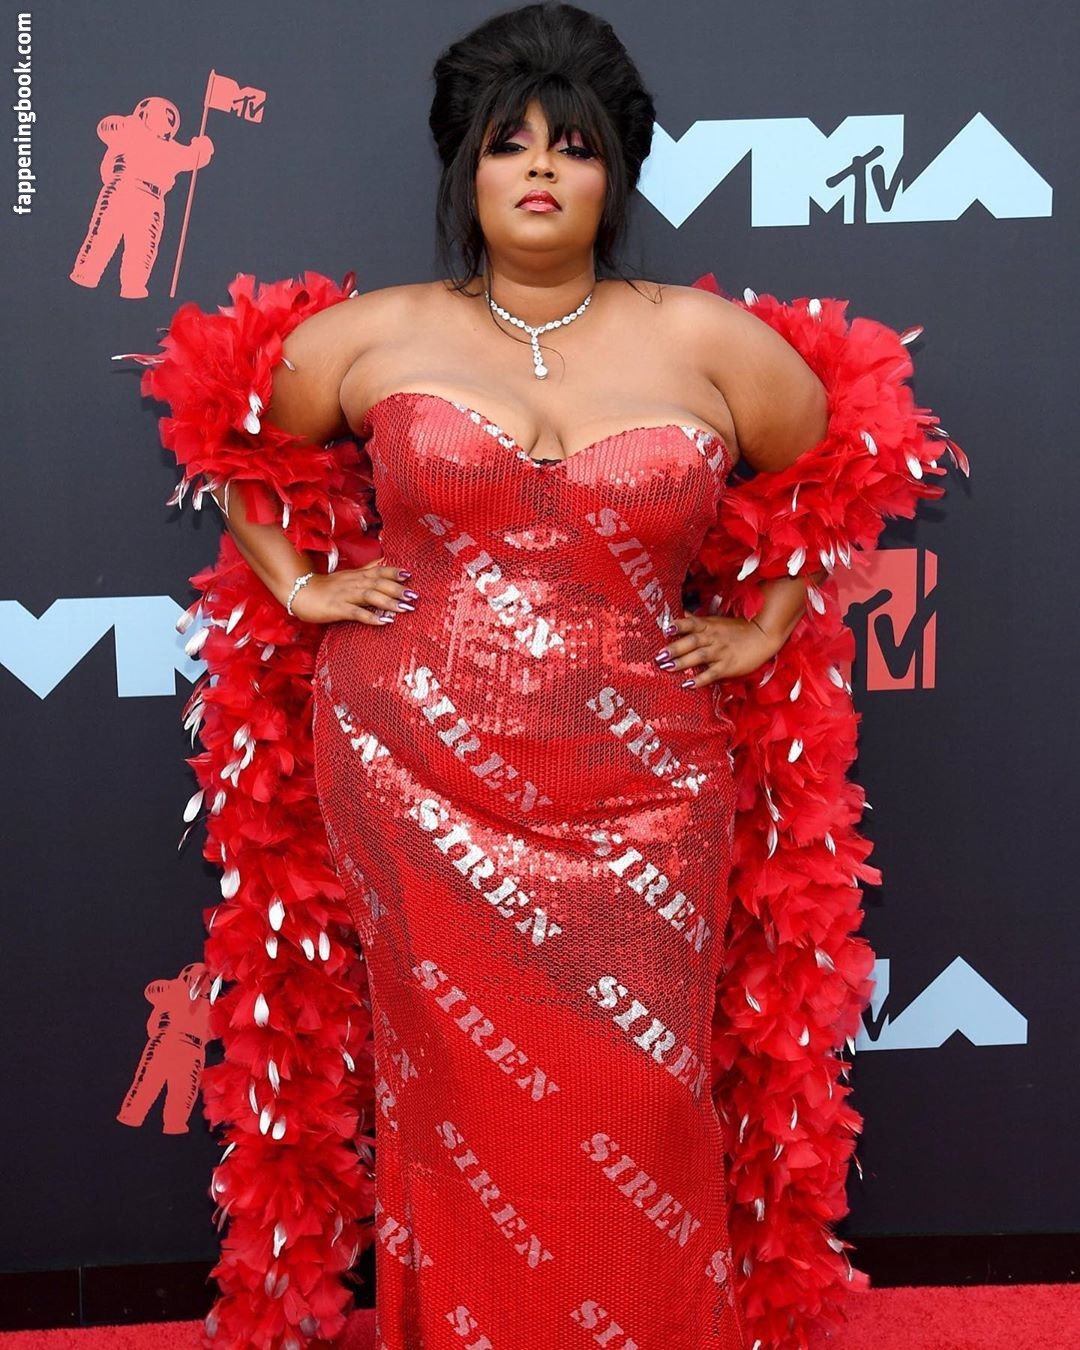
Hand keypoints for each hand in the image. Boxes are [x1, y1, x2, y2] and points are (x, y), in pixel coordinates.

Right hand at [288, 557, 417, 625]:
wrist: (299, 593)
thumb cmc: (326, 587)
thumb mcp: (347, 576)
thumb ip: (365, 571)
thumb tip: (383, 562)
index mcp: (356, 575)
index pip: (378, 571)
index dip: (393, 573)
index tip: (410, 575)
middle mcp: (353, 583)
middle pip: (378, 583)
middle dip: (397, 589)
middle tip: (414, 596)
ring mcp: (345, 595)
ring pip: (370, 596)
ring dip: (389, 602)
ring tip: (405, 608)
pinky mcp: (337, 609)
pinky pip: (356, 613)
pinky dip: (371, 617)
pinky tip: (384, 621)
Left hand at [653, 614, 781, 686]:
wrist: (763, 636)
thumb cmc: (737, 629)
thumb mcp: (715, 621)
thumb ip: (696, 620)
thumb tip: (678, 615)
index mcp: (709, 625)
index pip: (692, 623)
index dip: (679, 625)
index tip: (666, 629)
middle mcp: (713, 637)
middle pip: (692, 641)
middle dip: (675, 648)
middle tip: (659, 656)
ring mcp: (721, 652)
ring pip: (700, 656)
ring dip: (683, 662)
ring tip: (668, 667)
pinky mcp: (728, 666)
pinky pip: (712, 673)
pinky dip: (700, 679)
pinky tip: (688, 684)